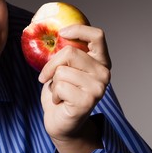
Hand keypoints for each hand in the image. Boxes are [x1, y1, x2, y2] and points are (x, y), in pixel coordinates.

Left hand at [38, 25, 110, 152]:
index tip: (61, 34)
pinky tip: (61, 101)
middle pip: (70, 52)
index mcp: (100, 61)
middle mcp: (104, 73)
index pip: (97, 36)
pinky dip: (54, 94)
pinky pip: (59, 86)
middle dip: (51, 65)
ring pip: (62, 71)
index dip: (78, 30)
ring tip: (60, 92)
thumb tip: (55, 34)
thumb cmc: (61, 93)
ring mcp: (98, 88)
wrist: (61, 122)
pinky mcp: (87, 101)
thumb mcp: (64, 68)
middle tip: (48, 77)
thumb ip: (67, 54)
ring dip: (53, 82)